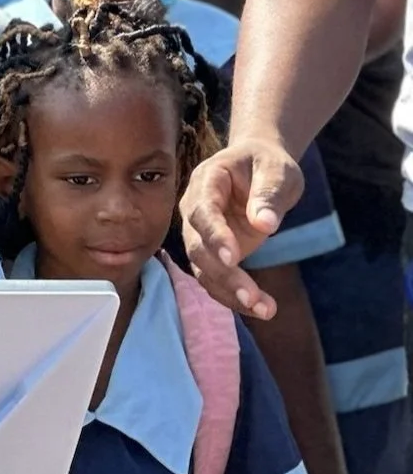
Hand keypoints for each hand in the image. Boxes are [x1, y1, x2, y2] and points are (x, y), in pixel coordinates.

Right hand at [181, 139, 303, 319]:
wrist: (259, 167)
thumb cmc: (267, 163)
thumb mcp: (278, 170)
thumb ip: (270, 194)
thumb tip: (264, 225)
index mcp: (207, 181)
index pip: (203, 210)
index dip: (215, 235)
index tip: (234, 257)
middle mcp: (196, 209)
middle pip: (198, 246)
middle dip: (223, 274)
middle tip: (252, 297)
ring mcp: (202, 233)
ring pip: (203, 268)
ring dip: (228, 292)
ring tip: (264, 309)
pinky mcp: (214, 252)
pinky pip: (216, 278)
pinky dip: (234, 296)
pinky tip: (261, 308)